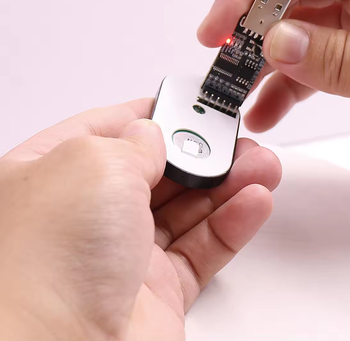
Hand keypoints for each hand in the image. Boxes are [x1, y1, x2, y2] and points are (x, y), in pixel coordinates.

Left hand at [0, 99, 280, 339]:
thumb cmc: (43, 264)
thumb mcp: (96, 164)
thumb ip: (135, 141)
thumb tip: (155, 133)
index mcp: (53, 173)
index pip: (113, 129)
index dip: (156, 113)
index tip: (193, 103)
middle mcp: (85, 214)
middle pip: (159, 170)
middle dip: (203, 152)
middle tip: (237, 138)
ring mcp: (121, 254)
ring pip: (188, 209)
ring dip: (228, 185)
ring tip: (260, 165)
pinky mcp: (156, 291)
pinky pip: (203, 248)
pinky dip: (232, 224)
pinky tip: (253, 201)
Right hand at [198, 0, 349, 151]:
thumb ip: (340, 59)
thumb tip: (276, 44)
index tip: (214, 29)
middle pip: (294, 0)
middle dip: (251, 34)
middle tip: (221, 66)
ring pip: (302, 34)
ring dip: (267, 65)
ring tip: (239, 95)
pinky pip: (319, 62)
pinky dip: (291, 86)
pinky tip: (270, 108)